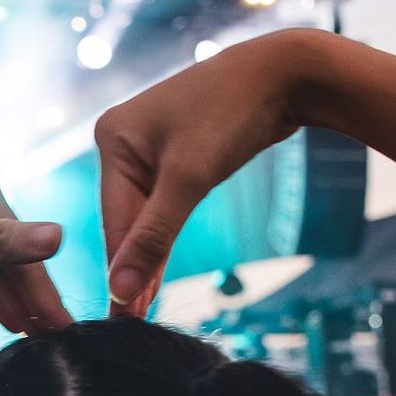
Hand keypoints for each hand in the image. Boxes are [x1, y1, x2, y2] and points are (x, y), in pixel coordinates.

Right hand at [93, 33, 311, 312]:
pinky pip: (163, 202)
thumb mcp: (189, 179)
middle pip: (125, 217)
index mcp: (111, 137)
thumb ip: (154, 237)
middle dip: (135, 265)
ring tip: (145, 307)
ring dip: (149, 254)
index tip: (121, 318)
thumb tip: (121, 291)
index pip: (113, 218)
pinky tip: (159, 270)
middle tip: (135, 322)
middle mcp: (122, 140)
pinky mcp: (176, 152)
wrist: (284, 74)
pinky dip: (164, 232)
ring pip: (145, 213)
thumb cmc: (232, 115)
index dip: (122, 269)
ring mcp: (149, 146)